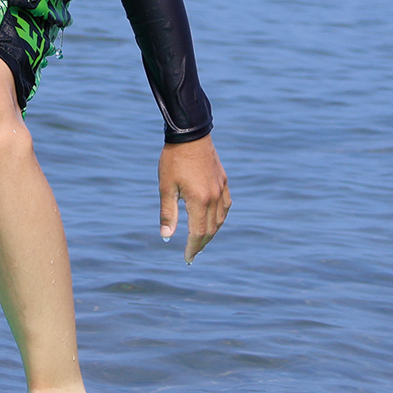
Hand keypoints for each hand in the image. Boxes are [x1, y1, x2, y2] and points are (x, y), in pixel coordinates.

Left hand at [159, 136, 230, 262]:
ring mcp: (221, 188)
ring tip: (202, 239)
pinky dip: (221, 216)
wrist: (190, 134)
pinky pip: (226, 205)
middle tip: (192, 253)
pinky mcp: (223, 180)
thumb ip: (168, 213)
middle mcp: (214, 197)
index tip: (187, 258)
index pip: (198, 233)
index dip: (193, 247)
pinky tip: (215, 218)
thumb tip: (166, 236)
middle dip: (202, 243)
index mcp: (199, 201)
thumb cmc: (174, 160)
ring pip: (221, 218)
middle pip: (211, 229)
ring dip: (212, 232)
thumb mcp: (166, 187)